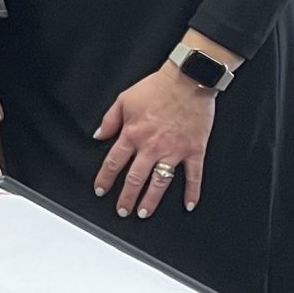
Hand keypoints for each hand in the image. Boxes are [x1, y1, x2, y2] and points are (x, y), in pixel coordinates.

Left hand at [94, 63, 215, 217]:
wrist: (187, 80)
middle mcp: (152, 145)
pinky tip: (188, 204)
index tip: (101, 190)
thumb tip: (98, 136)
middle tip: (122, 210)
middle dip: (127, 197)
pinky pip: (194, 175)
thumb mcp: (124, 99)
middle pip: (135, 178)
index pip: (114, 162)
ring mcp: (174, 150)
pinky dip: (192, 191)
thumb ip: (109, 120)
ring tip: (144, 213)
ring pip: (160, 182)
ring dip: (151, 200)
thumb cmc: (157, 87)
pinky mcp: (195, 150)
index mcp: (133, 133)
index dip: (106, 179)